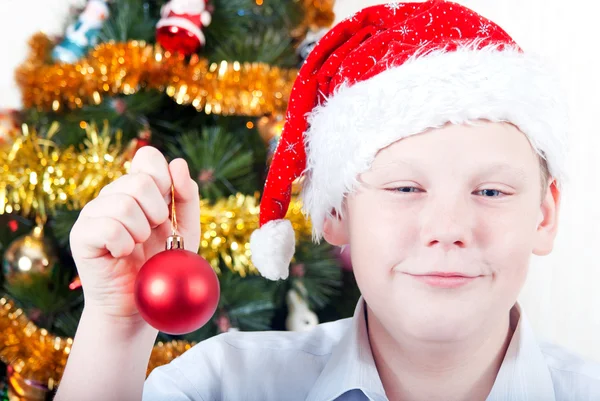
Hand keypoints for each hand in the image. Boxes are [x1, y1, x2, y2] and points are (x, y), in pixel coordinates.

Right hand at [70, 147, 199, 324]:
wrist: (140, 302)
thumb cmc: (161, 263)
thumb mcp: (185, 228)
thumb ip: (186, 196)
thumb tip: (178, 163)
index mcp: (137, 189)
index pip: (147, 156)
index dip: (163, 177)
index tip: (167, 205)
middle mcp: (113, 195)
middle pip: (139, 180)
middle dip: (157, 212)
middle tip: (153, 232)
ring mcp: (93, 213)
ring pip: (124, 204)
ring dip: (140, 232)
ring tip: (137, 246)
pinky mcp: (81, 235)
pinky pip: (108, 228)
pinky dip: (124, 245)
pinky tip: (121, 254)